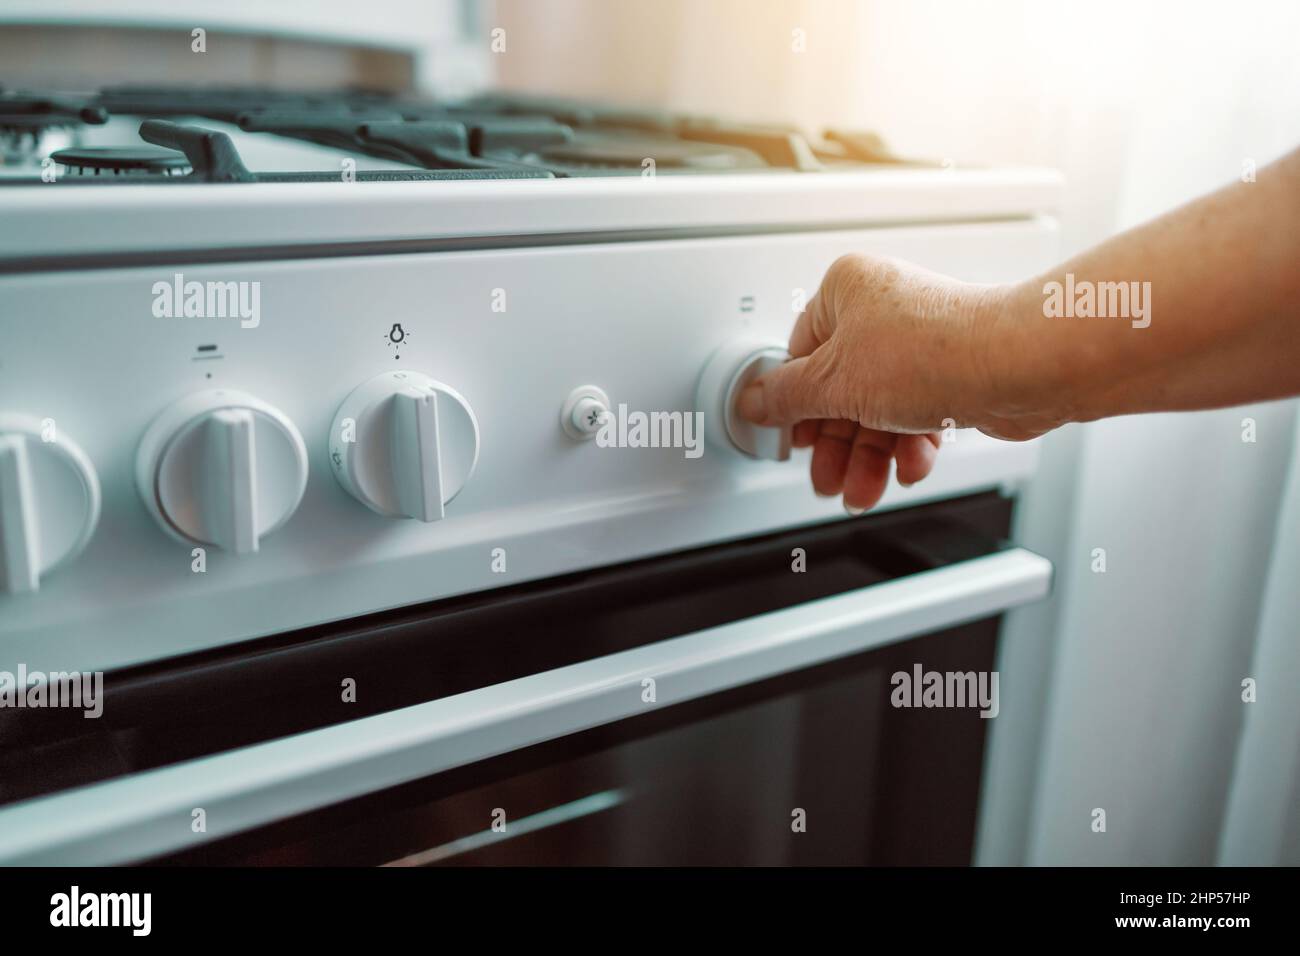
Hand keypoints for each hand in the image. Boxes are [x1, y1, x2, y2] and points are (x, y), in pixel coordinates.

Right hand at [736, 253, 1027, 512]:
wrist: (1015, 369)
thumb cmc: (933, 354)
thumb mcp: (834, 384)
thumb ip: (785, 398)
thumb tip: (753, 401)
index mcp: (845, 291)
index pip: (799, 354)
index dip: (793, 404)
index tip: (790, 438)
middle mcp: (883, 310)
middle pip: (840, 389)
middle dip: (836, 445)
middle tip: (827, 478)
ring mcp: (919, 342)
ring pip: (877, 408)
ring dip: (869, 456)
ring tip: (863, 489)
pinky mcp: (951, 371)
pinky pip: (915, 413)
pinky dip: (908, 445)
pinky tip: (907, 467)